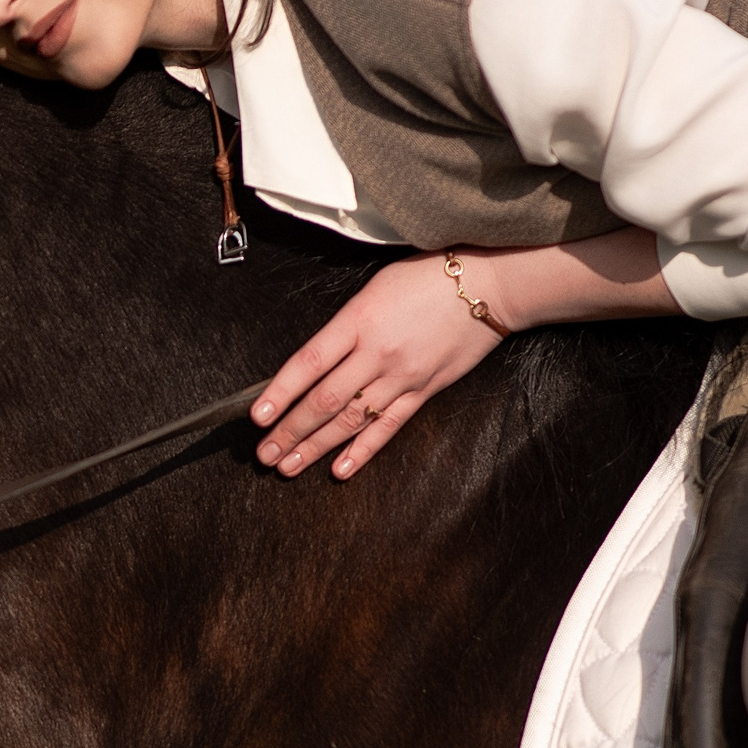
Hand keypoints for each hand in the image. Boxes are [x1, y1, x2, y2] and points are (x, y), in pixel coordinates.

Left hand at [250, 252, 507, 478]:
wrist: (490, 285)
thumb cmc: (428, 277)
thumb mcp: (374, 288)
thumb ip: (344, 325)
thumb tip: (313, 361)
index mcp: (359, 321)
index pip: (308, 363)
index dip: (279, 392)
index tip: (257, 416)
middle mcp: (377, 354)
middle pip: (324, 400)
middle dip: (290, 431)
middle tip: (264, 454)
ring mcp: (402, 377)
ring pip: (351, 420)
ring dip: (315, 448)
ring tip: (288, 466)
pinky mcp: (425, 391)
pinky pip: (388, 427)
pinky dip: (362, 451)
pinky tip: (339, 470)